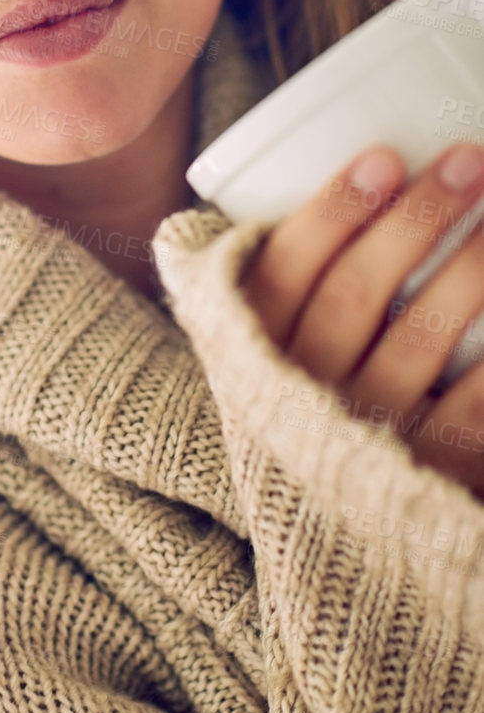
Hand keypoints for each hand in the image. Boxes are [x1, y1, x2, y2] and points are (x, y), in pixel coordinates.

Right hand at [240, 141, 483, 500]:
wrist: (338, 556)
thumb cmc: (306, 426)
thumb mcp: (261, 368)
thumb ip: (275, 301)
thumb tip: (340, 190)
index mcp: (252, 358)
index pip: (285, 271)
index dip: (333, 211)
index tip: (384, 156)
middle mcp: (304, 395)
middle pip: (357, 292)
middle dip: (416, 219)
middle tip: (468, 161)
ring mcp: (370, 435)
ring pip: (423, 335)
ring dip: (473, 267)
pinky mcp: (434, 470)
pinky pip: (479, 401)